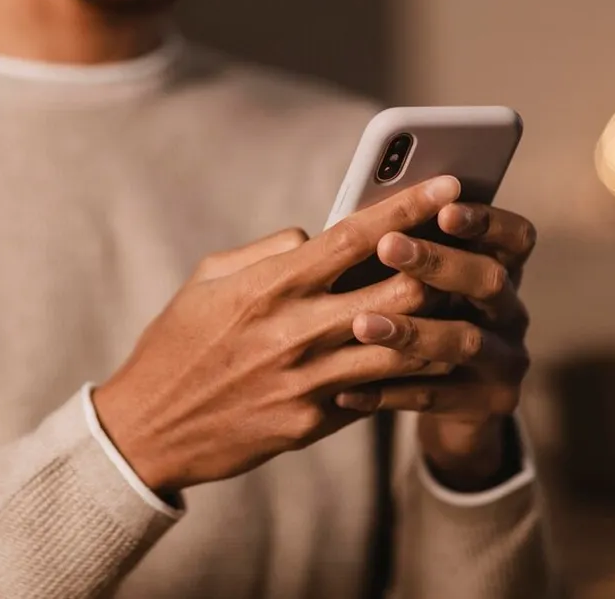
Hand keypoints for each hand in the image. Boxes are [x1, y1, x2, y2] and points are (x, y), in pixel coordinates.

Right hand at [93, 176, 462, 495]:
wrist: (148, 429)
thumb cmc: (176, 344)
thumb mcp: (207, 279)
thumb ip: (269, 251)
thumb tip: (317, 236)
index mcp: (270, 285)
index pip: (356, 236)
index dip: (409, 207)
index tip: (450, 185)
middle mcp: (297, 331)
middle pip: (401, 289)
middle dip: (442, 265)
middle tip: (466, 250)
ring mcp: (309, 382)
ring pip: (406, 346)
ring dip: (438, 322)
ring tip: (462, 304)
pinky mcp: (313, 423)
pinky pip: (377, 391)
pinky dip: (404, 370)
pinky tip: (425, 357)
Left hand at [337, 203, 537, 490]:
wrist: (450, 408)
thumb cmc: (419, 320)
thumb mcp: (417, 283)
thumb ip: (401, 252)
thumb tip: (355, 215)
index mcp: (498, 269)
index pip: (513, 236)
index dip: (485, 220)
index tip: (444, 208)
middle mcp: (510, 312)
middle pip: (490, 280)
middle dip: (439, 262)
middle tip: (388, 246)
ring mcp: (505, 360)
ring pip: (464, 341)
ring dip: (412, 330)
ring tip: (361, 324)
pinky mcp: (488, 404)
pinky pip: (435, 397)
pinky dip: (388, 392)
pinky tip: (345, 391)